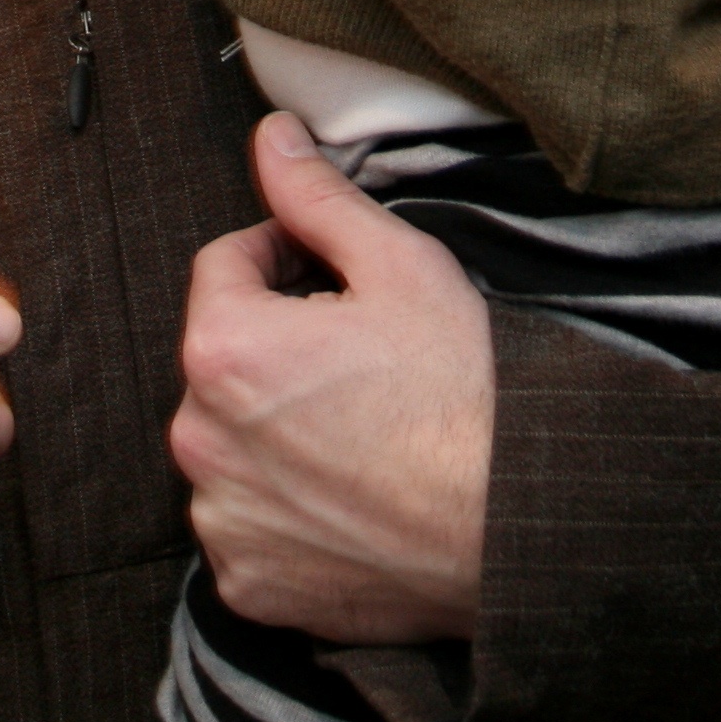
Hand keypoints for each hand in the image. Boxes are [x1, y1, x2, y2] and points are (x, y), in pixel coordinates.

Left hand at [171, 115, 490, 642]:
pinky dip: (285, 511)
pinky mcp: (250, 586)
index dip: (283, 256)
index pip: (226, 266)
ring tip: (360, 434)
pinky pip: (249, 526)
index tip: (333, 276)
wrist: (521, 529)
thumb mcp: (401, 266)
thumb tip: (270, 136)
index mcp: (223, 347)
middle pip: (224, 361)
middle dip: (277, 348)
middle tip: (361, 362)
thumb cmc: (465, 394)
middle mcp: (199, 438)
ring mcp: (222, 521)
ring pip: (233, 445)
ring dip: (274, 431)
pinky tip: (350, 499)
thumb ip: (317, 197)